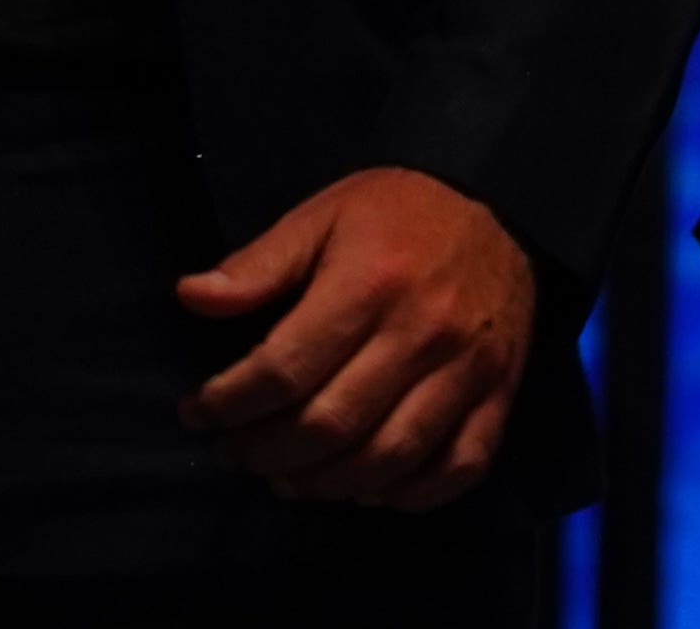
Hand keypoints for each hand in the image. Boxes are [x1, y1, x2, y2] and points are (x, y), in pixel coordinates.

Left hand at [177, 165, 539, 508]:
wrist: (506, 204)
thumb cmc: (401, 213)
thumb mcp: (324, 215)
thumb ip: (260, 262)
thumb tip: (192, 297)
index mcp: (371, 283)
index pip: (283, 370)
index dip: (226, 403)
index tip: (198, 410)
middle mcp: (423, 333)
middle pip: (328, 427)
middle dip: (263, 452)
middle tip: (236, 450)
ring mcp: (467, 370)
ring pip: (386, 460)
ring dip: (322, 484)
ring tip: (286, 475)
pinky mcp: (500, 393)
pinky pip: (458, 468)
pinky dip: (406, 495)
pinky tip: (365, 486)